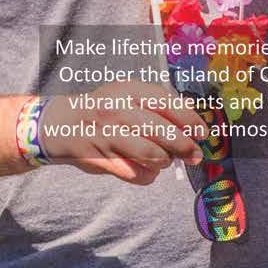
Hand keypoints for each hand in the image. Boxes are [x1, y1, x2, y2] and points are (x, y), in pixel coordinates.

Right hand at [38, 80, 209, 185]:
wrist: (63, 123)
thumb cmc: (106, 108)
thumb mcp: (129, 94)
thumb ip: (159, 102)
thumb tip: (193, 111)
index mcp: (129, 91)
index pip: (168, 104)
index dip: (190, 121)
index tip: (203, 133)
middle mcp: (119, 111)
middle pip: (164, 134)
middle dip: (185, 147)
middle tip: (195, 155)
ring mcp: (109, 135)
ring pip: (152, 156)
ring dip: (165, 161)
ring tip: (164, 160)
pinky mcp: (101, 159)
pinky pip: (135, 174)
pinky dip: (147, 175)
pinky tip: (147, 170)